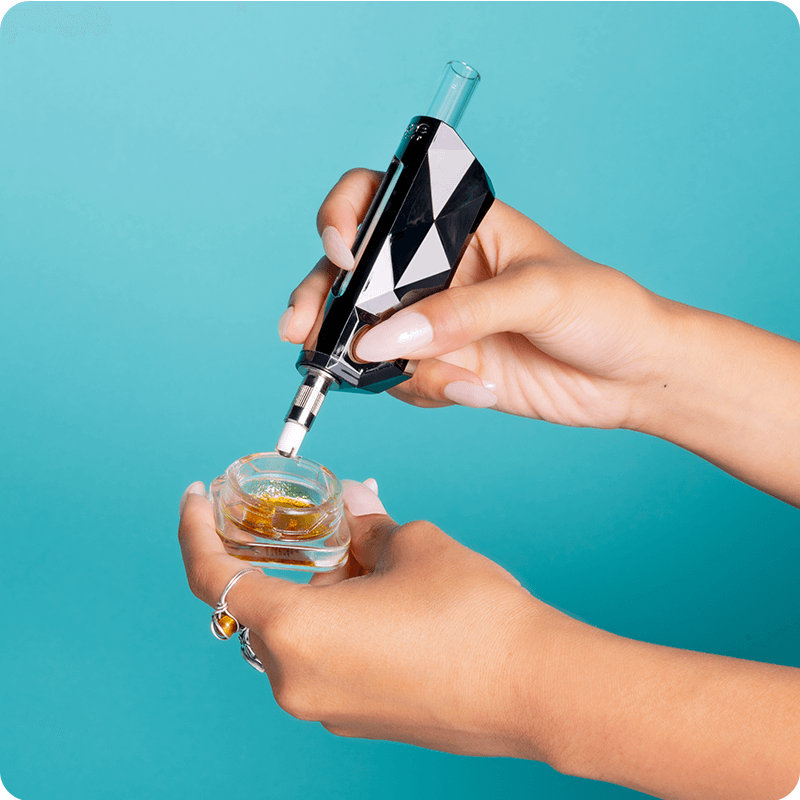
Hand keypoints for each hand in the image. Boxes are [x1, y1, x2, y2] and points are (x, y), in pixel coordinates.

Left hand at [177, 477, 572, 760]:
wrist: (533, 685)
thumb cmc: (469, 613)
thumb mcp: (408, 544)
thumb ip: (362, 525)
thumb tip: (351, 506)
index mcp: (294, 632)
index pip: (214, 578)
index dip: (197, 530)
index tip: (198, 498)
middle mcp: (295, 681)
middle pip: (262, 604)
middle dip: (284, 555)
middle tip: (318, 518)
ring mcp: (326, 707)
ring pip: (295, 632)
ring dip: (315, 588)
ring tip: (363, 552)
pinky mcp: (357, 717)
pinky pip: (323, 660)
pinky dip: (333, 621)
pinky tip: (378, 594)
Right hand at [281, 168, 674, 429]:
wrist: (632, 376)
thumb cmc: (603, 309)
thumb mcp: (538, 294)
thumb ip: (461, 313)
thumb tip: (384, 340)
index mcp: (458, 226)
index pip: (381, 203)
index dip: (346, 218)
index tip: (342, 253)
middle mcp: (437, 272)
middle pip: (353, 276)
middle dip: (321, 302)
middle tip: (301, 331)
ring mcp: (436, 323)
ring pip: (368, 336)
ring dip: (379, 363)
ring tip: (449, 378)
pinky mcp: (444, 368)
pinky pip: (403, 381)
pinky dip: (427, 390)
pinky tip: (477, 391)